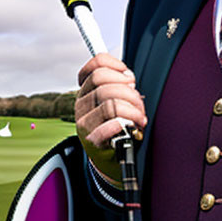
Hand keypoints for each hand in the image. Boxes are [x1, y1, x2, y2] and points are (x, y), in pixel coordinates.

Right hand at [75, 53, 147, 183]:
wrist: (114, 155)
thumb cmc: (118, 124)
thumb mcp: (117, 99)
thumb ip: (120, 84)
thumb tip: (128, 77)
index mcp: (87, 90)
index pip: (96, 65)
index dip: (115, 64)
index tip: (127, 75)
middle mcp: (82, 104)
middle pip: (103, 81)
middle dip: (127, 89)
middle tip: (137, 100)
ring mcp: (85, 122)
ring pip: (110, 103)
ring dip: (133, 109)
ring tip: (139, 117)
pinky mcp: (92, 140)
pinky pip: (112, 124)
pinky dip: (126, 123)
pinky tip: (133, 126)